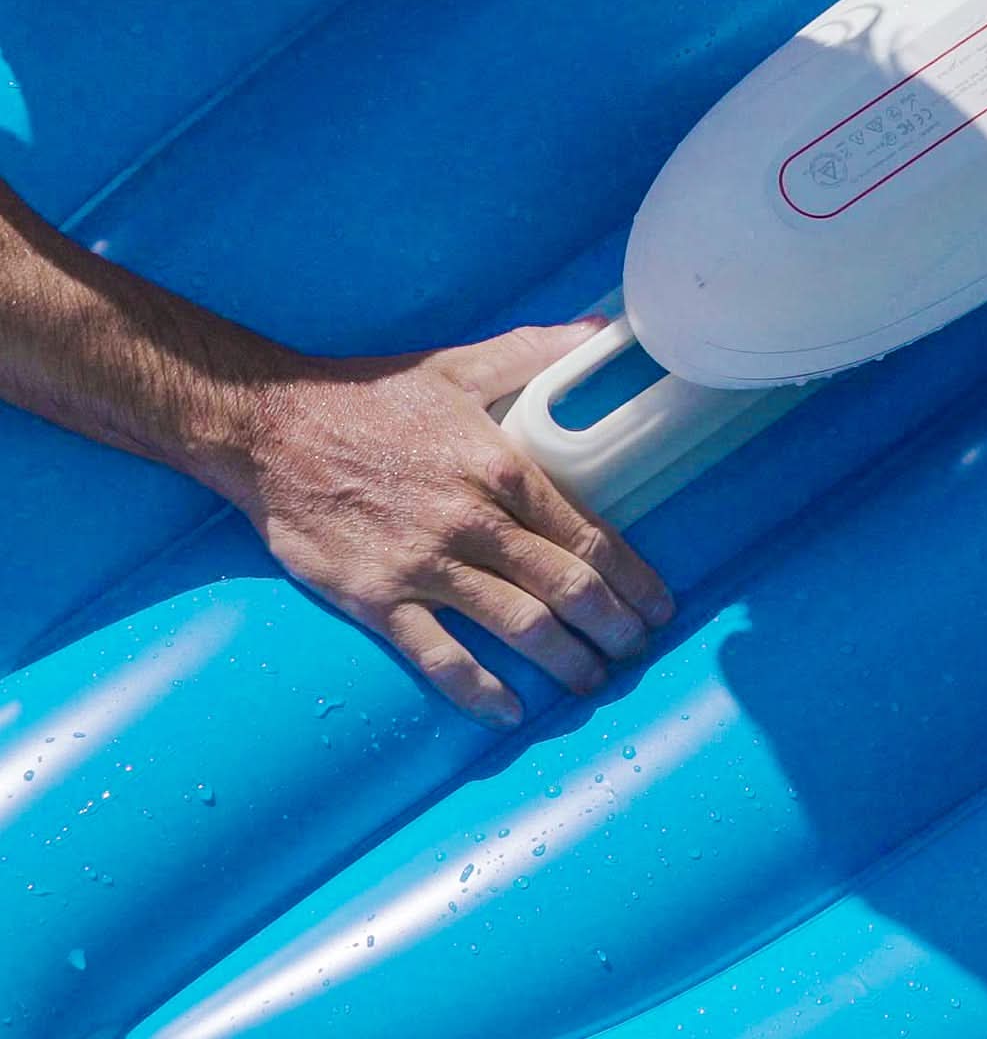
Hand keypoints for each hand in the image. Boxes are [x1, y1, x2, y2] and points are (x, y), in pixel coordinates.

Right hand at [220, 321, 675, 728]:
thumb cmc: (373, 395)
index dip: (632, 575)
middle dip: (612, 624)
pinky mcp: (377, 598)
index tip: (658, 602)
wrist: (273, 427)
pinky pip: (439, 657)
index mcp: (502, 468)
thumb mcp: (464, 363)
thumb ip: (539, 349)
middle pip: (565, 586)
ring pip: (516, 626)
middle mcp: (473, 521)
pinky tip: (511, 712)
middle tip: (639, 648)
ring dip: (564, 661)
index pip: (588, 533)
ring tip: (593, 681)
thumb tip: (603, 329)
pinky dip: (479, 691)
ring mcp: (426, 565)